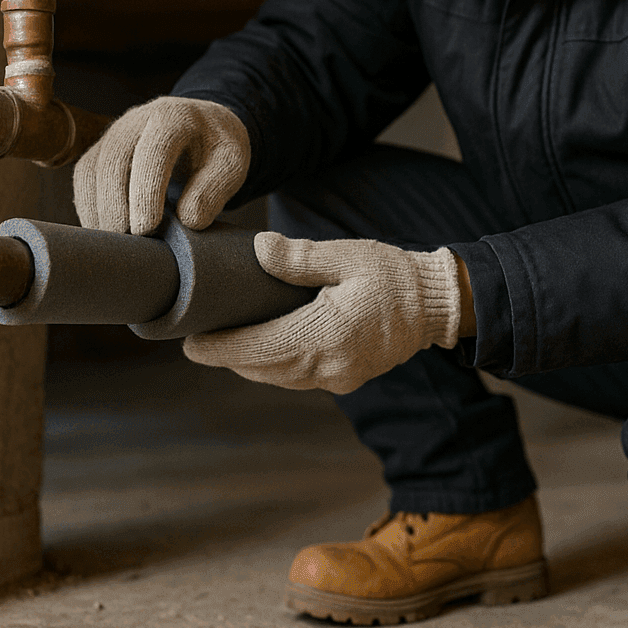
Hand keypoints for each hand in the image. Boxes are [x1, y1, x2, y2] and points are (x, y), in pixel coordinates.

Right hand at [72, 96, 248, 234]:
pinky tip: (106, 230)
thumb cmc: (216, 147)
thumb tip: (189, 220)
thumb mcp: (231, 164)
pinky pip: (84, 178)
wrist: (203, 126)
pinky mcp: (102, 150)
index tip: (146, 228)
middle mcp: (138, 119)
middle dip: (115, 203)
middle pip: (113, 157)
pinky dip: (90, 206)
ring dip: (98, 208)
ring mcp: (115, 133)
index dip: (146, 190)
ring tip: (117, 241)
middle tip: (128, 240)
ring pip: (91, 168)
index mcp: (175, 116)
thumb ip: (214, 189)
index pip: (155, 148)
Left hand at [183, 233, 464, 393]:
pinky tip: (262, 346)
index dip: (220, 349)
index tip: (189, 342)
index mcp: (327, 334)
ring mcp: (338, 378)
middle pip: (261, 369)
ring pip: (277, 378)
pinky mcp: (345, 379)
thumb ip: (301, 257)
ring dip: (249, 363)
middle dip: (227, 356)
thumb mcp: (348, 256)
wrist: (437, 305)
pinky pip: (297, 378)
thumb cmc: (394, 275)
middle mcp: (329, 366)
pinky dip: (273, 365)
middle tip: (198, 337)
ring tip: (224, 340)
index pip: (258, 349)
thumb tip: (259, 249)